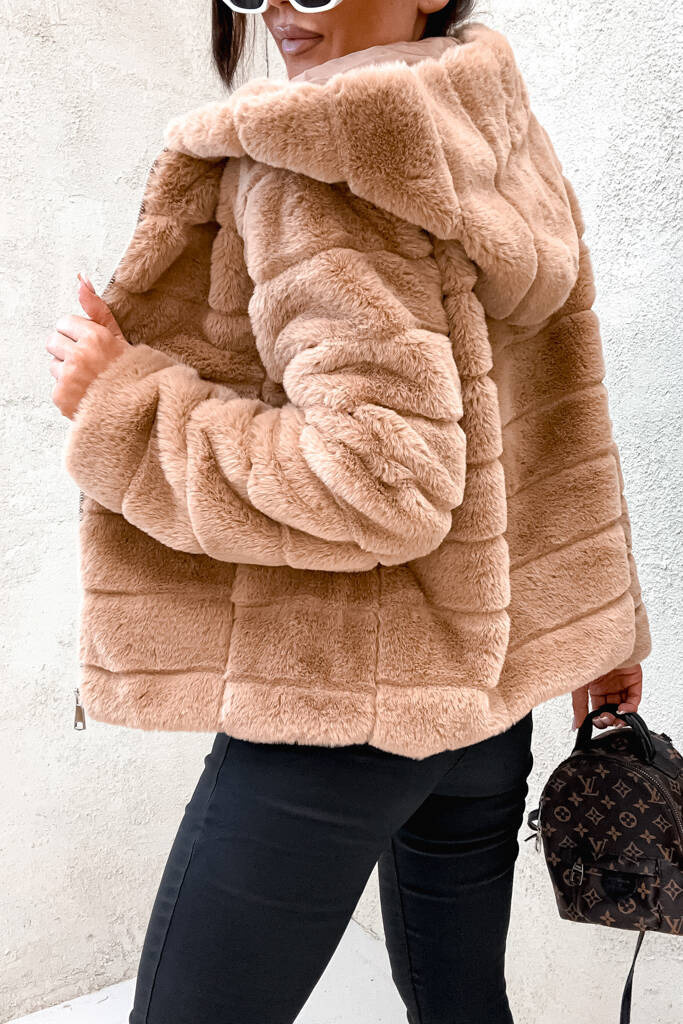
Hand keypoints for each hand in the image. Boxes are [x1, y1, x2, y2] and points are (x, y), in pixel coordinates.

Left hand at [47, 271, 130, 419]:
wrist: (138, 411)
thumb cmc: (131, 373)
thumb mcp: (118, 336)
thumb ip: (97, 308)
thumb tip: (81, 278)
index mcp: (95, 338)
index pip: (64, 322)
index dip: (77, 333)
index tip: (90, 345)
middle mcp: (79, 356)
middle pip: (53, 341)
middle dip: (67, 349)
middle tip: (88, 362)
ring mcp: (69, 378)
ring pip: (53, 365)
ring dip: (66, 371)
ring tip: (89, 379)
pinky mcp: (62, 397)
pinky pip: (55, 387)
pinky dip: (68, 391)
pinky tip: (87, 394)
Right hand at [571, 664, 642, 730]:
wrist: (602, 641)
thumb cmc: (586, 657)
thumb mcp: (578, 685)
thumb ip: (579, 706)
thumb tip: (576, 725)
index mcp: (594, 688)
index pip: (598, 709)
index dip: (598, 719)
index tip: (596, 722)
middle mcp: (609, 687)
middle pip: (612, 710)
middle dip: (609, 719)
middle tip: (606, 720)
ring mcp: (622, 684)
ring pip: (624, 708)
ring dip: (621, 717)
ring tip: (616, 718)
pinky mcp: (634, 681)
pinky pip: (634, 699)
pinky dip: (630, 708)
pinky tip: (623, 709)